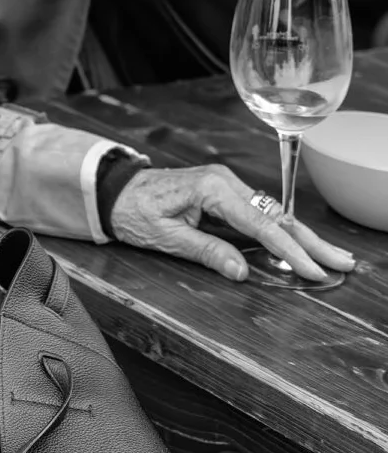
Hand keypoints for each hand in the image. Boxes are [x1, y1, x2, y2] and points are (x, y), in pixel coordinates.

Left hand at [109, 166, 355, 282]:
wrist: (112, 190)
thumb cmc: (132, 210)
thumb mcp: (165, 237)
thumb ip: (206, 252)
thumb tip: (241, 271)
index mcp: (212, 188)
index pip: (261, 224)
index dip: (289, 250)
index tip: (311, 270)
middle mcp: (224, 181)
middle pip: (276, 215)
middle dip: (310, 241)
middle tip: (341, 263)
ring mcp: (225, 184)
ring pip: (272, 213)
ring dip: (300, 237)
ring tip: (330, 257)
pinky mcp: (222, 192)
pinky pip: (258, 213)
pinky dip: (281, 230)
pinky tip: (299, 245)